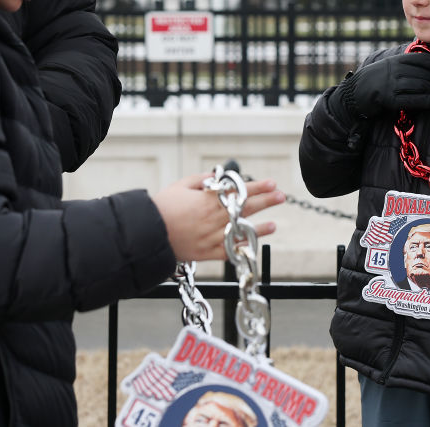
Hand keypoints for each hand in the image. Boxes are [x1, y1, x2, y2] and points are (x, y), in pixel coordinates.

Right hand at [151, 172, 284, 261]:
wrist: (148, 233)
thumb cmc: (162, 207)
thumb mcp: (181, 186)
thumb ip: (202, 180)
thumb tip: (217, 177)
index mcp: (208, 201)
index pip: (239, 192)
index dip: (257, 187)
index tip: (271, 182)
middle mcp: (214, 219)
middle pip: (245, 209)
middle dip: (265, 201)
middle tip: (281, 196)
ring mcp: (212, 237)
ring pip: (241, 232)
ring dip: (259, 228)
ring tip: (274, 223)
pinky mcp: (207, 253)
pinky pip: (229, 252)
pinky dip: (241, 248)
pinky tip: (252, 244)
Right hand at [335, 52, 429, 118]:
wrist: (354, 93)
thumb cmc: (375, 80)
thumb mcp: (388, 66)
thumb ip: (405, 64)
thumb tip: (429, 63)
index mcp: (396, 60)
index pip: (423, 59)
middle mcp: (395, 70)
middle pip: (425, 73)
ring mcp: (392, 84)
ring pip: (422, 86)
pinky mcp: (390, 99)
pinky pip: (413, 100)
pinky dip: (426, 102)